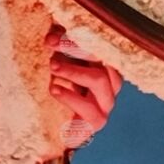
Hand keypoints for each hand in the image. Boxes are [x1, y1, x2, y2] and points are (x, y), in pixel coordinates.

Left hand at [45, 26, 122, 142]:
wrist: (58, 129)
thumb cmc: (64, 90)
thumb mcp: (61, 65)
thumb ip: (59, 48)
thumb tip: (52, 35)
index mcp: (106, 67)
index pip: (101, 46)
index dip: (79, 38)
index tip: (55, 35)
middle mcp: (111, 83)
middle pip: (103, 58)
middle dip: (76, 49)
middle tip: (52, 45)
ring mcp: (107, 103)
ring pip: (100, 80)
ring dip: (75, 71)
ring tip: (53, 67)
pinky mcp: (97, 121)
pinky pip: (90, 110)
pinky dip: (71, 97)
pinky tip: (55, 89)